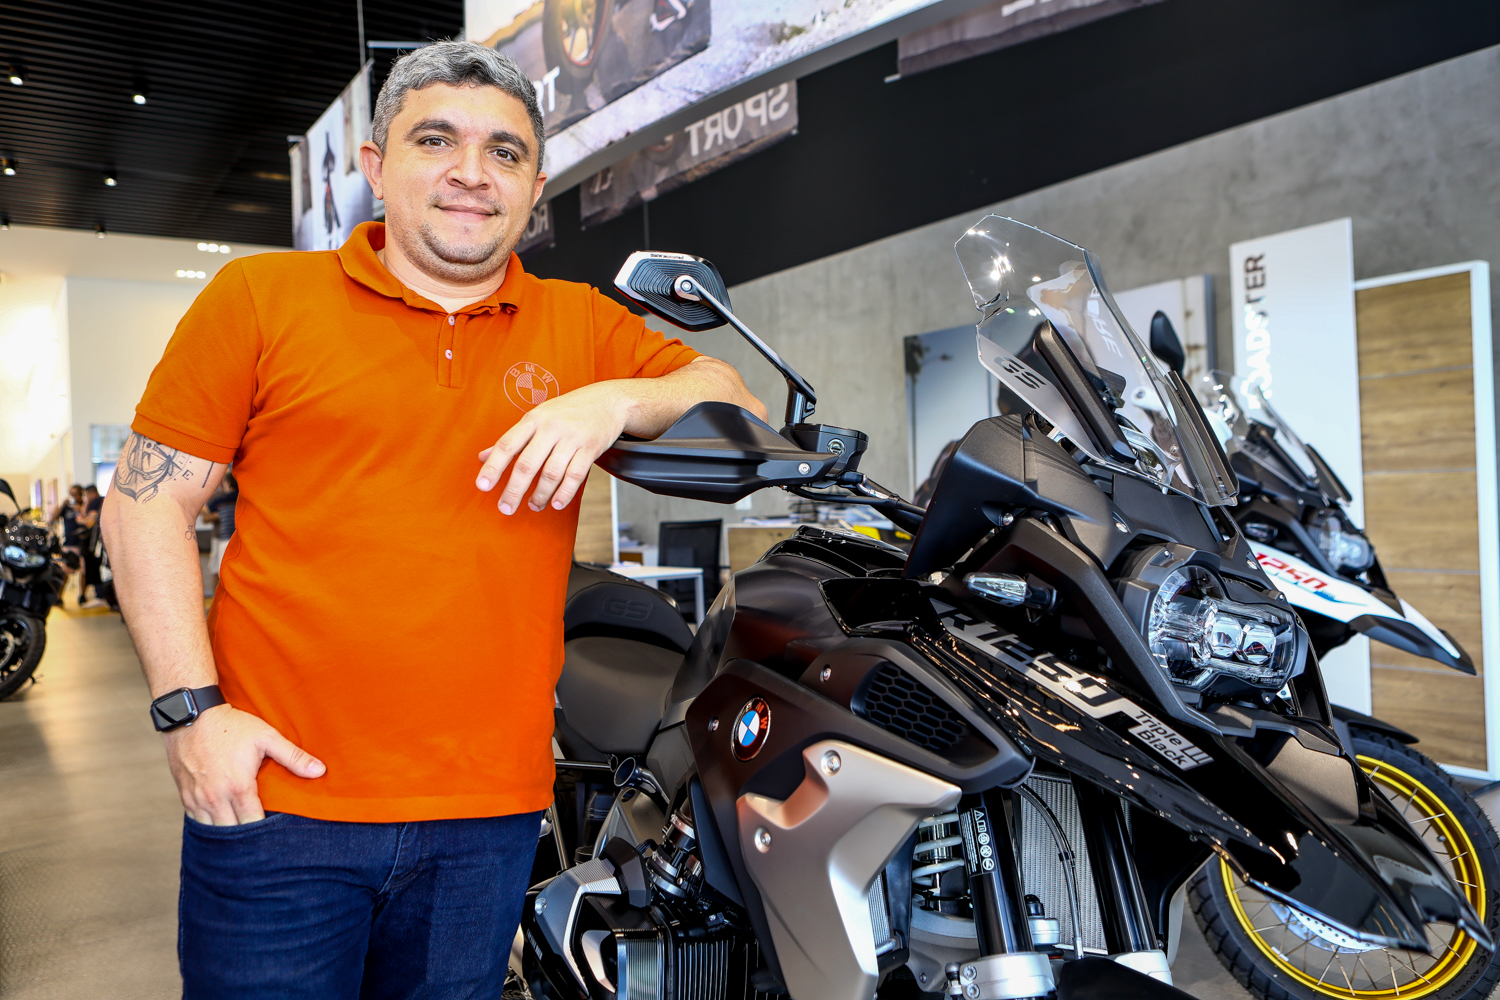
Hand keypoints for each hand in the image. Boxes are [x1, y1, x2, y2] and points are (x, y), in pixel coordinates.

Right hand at [163, 704, 325, 824]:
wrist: (191, 716)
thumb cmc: (231, 726)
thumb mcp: (266, 737)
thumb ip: (294, 757)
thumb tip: (320, 771)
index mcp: (238, 787)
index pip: (253, 824)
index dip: (265, 832)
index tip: (275, 832)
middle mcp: (215, 798)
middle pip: (232, 832)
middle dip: (247, 837)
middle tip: (262, 838)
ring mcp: (197, 798)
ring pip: (212, 830)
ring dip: (227, 833)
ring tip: (242, 834)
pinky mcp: (184, 795)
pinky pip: (196, 821)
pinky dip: (209, 825)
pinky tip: (222, 823)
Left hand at [475, 382, 630, 514]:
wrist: (608, 401)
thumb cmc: (567, 411)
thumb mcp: (538, 417)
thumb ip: (513, 439)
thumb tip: (482, 456)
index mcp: (533, 419)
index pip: (507, 444)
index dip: (493, 466)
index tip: (482, 486)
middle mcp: (551, 427)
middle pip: (528, 463)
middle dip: (514, 489)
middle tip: (505, 508)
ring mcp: (572, 438)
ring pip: (552, 472)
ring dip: (541, 494)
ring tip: (533, 506)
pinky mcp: (590, 448)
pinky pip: (576, 475)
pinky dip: (565, 492)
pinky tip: (557, 503)